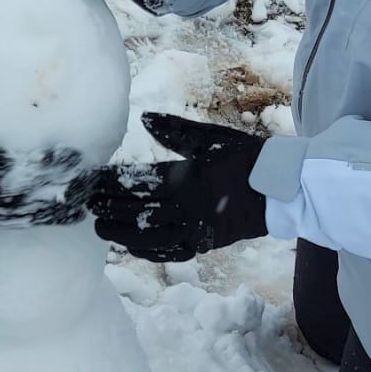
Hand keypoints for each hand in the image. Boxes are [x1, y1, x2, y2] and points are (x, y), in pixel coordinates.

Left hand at [86, 112, 267, 261]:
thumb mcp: (211, 139)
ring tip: (101, 228)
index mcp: (188, 179)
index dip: (113, 183)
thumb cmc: (246, 157)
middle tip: (88, 206)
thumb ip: (176, 131)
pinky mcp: (206, 244)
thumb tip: (143, 118)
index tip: (94, 181)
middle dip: (110, 209)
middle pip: (140, 212)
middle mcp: (189, 209)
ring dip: (122, 234)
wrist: (282, 187)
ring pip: (151, 238)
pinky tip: (131, 246)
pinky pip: (171, 253)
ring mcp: (198, 230)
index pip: (140, 182)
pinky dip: (149, 251)